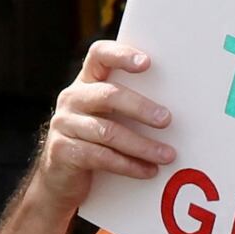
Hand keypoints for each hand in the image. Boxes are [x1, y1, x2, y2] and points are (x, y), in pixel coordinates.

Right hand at [29, 40, 175, 209]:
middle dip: (140, 107)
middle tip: (166, 119)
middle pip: (108, 95)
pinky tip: (147, 170)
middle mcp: (72, 98)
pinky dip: (129, 165)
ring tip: (167, 155)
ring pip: (108, 131)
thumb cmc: (95, 142)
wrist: (62, 178)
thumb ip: (128, 108)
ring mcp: (64, 124)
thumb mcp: (107, 118)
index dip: (121, 55)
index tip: (147, 63)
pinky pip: (101, 157)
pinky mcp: (62, 150)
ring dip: (142, 145)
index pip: (99, 55)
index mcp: (86, 83)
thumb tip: (172, 111)